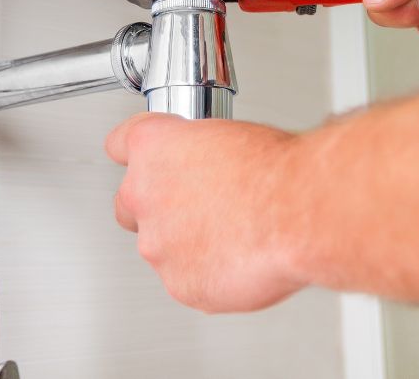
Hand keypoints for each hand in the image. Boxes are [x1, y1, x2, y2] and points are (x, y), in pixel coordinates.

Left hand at [105, 113, 304, 312]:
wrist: (298, 212)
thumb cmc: (273, 169)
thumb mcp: (227, 135)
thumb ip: (196, 154)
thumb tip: (201, 165)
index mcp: (151, 146)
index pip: (119, 145)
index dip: (140, 156)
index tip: (149, 161)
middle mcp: (142, 194)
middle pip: (128, 204)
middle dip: (155, 207)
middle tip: (195, 206)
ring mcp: (157, 243)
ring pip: (159, 246)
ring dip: (185, 242)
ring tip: (231, 234)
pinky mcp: (180, 284)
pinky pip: (186, 279)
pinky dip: (207, 273)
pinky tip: (238, 258)